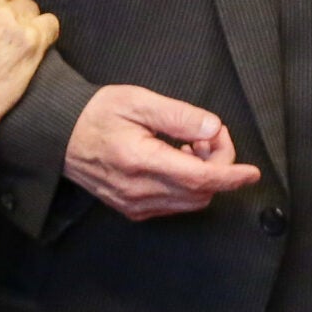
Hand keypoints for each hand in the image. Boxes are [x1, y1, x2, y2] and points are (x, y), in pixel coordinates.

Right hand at [65, 85, 261, 219]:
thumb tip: (213, 130)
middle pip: (200, 192)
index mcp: (141, 161)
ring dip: (203, 178)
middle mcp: (138, 191)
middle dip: (217, 167)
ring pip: (189, 201)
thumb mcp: (139, 101)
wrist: (59, 134)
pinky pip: (173, 205)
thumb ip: (180, 117)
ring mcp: (134, 204)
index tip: (252, 173)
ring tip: (190, 145)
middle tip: (207, 136)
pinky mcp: (131, 209)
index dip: (231, 175)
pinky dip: (187, 186)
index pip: (200, 179)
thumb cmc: (97, 113)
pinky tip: (176, 160)